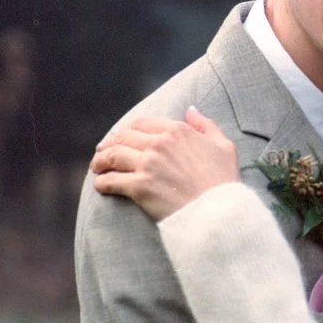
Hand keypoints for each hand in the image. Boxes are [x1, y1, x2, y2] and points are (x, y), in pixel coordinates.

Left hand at [91, 107, 238, 219]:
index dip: (128, 129)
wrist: (219, 213)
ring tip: (97, 168)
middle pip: (122, 137)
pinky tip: (101, 185)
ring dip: (100, 161)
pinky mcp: (139, 187)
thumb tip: (190, 110)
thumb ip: (205, 125)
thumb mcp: (224, 146)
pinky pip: (111, 180)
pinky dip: (102, 182)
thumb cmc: (224, 182)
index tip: (122, 137)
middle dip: (109, 144)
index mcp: (177, 131)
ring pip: (112, 156)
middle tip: (103, 152)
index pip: (142, 123)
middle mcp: (159, 144)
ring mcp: (147, 165)